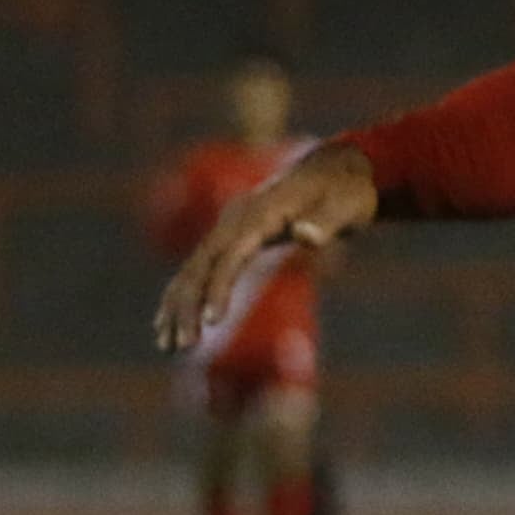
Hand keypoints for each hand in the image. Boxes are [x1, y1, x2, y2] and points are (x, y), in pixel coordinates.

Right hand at [154, 143, 376, 352]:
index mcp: (262, 212)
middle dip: (187, 305)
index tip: (213, 322)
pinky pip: (200, 268)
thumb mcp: (347, 205)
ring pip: (193, 269)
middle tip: (182, 346)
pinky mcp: (233, 236)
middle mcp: (237, 218)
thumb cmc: (347, 191)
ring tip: (167, 345)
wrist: (338, 168)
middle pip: (201, 264)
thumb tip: (305, 235)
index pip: (231, 255)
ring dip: (178, 305)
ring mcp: (231, 226)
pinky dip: (183, 294)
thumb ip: (326, 222)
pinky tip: (167, 322)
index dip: (219, 288)